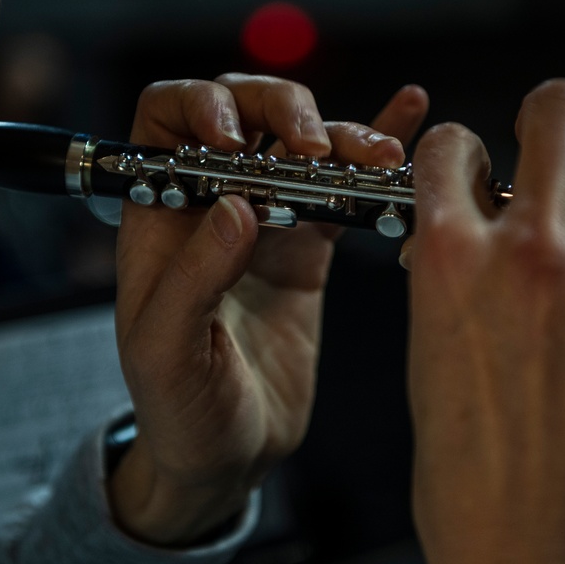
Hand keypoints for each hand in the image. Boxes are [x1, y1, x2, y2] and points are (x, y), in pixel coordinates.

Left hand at [111, 73, 428, 544]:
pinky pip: (341, 188)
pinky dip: (370, 154)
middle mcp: (211, 204)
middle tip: (317, 148)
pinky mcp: (309, 248)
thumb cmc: (178, 409)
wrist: (226, 456)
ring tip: (380, 155)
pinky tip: (405, 117)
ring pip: (302, 145)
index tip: (238, 141)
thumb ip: (194, 278)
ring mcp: (266, 221)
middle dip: (284, 110)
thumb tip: (237, 205)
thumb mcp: (167, 352)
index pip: (167, 119)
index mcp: (159, 215)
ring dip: (342, 136)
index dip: (201, 106)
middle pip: (245, 112)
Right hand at [403, 79, 564, 563]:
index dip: (459, 147)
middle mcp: (528, 254)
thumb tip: (470, 232)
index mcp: (448, 261)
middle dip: (548, 112)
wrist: (533, 543)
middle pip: (559, 114)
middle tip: (548, 129)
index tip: (471, 160)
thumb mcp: (429, 349)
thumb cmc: (467, 466)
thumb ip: (451, 273)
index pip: (452, 147)